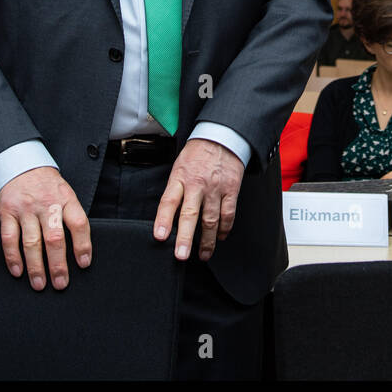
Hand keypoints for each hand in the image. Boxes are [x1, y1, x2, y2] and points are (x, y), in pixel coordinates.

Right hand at [0, 166, 91, 290]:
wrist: (20, 165)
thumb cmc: (47, 185)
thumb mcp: (65, 193)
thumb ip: (71, 215)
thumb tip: (80, 248)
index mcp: (66, 199)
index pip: (79, 223)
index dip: (83, 245)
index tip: (84, 263)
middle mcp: (47, 204)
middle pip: (55, 238)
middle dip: (58, 264)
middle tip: (61, 283)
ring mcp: (26, 209)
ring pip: (32, 242)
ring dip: (36, 267)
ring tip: (40, 284)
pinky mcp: (7, 212)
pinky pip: (9, 238)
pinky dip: (13, 257)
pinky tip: (18, 271)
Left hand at [154, 138, 243, 261]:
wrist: (221, 137)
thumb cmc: (197, 155)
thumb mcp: (179, 167)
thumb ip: (174, 190)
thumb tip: (168, 218)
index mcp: (180, 177)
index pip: (169, 201)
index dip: (163, 220)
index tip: (160, 236)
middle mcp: (197, 184)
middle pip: (190, 214)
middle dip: (185, 237)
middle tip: (181, 255)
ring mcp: (215, 188)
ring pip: (211, 219)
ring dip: (207, 241)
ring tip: (203, 254)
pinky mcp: (231, 189)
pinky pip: (228, 213)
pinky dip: (224, 228)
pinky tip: (220, 237)